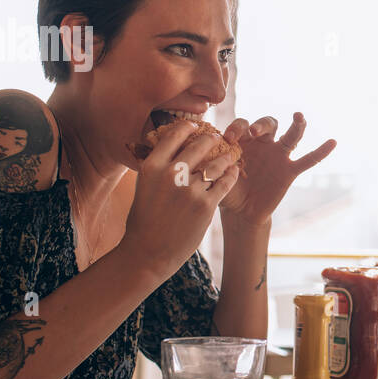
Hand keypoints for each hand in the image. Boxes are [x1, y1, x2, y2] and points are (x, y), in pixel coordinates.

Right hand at [119, 121, 239, 275]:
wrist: (148, 252)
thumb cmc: (143, 220)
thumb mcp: (143, 186)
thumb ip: (157, 167)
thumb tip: (168, 150)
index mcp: (152, 166)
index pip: (174, 135)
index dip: (188, 127)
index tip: (195, 126)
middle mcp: (171, 174)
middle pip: (199, 145)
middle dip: (211, 139)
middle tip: (217, 138)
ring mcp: (190, 190)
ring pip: (216, 164)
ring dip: (226, 157)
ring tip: (231, 154)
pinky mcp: (205, 205)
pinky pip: (224, 183)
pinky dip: (231, 175)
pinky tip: (235, 171)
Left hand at [214, 112, 335, 226]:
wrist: (241, 212)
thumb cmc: (225, 188)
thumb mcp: (214, 174)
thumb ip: (211, 163)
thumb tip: (203, 154)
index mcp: (243, 140)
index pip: (242, 125)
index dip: (236, 128)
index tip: (227, 139)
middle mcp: (262, 143)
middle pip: (267, 123)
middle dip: (260, 124)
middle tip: (252, 132)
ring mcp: (278, 156)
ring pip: (291, 135)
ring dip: (296, 125)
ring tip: (299, 116)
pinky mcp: (290, 170)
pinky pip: (308, 160)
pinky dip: (321, 151)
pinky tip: (333, 142)